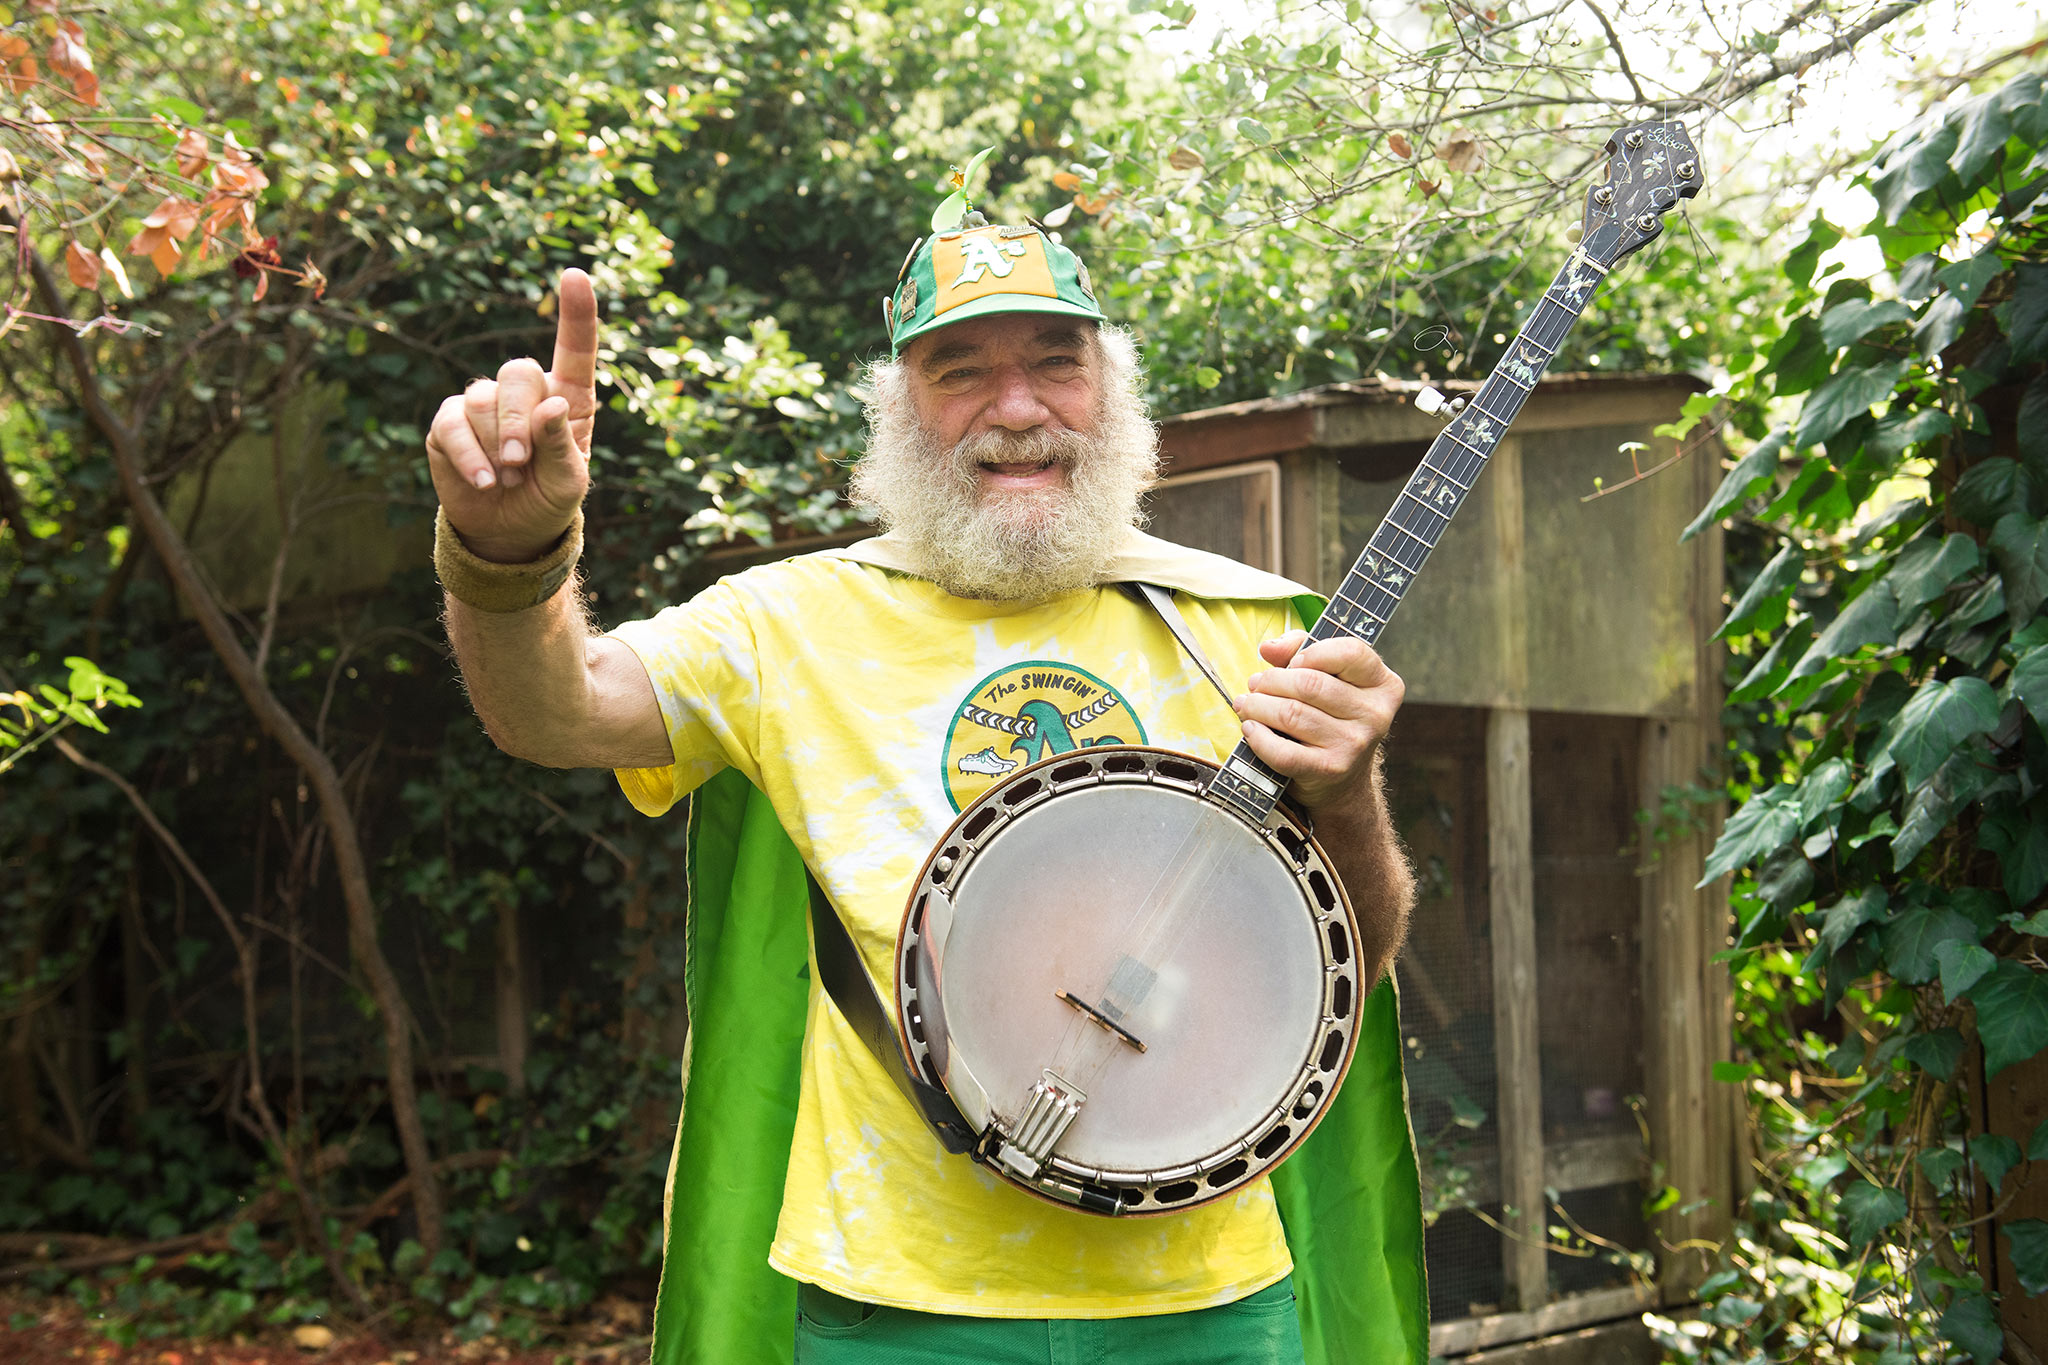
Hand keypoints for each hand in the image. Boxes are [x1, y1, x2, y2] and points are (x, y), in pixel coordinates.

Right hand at [426, 268, 599, 562]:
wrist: (509, 531)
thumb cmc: (548, 499)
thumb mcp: (568, 482)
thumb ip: (561, 446)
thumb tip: (551, 406)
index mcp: (567, 397)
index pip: (574, 349)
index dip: (576, 314)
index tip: (575, 275)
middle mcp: (525, 391)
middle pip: (518, 374)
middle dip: (518, 421)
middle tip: (519, 462)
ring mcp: (483, 403)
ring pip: (483, 401)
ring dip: (494, 445)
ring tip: (505, 479)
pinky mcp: (448, 423)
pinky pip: (452, 424)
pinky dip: (468, 454)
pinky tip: (482, 481)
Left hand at [1232, 631, 1403, 810]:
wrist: (1341, 781)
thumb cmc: (1329, 717)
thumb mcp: (1327, 678)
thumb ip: (1299, 650)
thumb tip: (1268, 648)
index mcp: (1382, 684)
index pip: (1351, 652)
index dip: (1311, 653)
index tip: (1292, 663)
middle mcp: (1375, 714)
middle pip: (1310, 683)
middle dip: (1272, 681)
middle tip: (1256, 686)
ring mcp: (1354, 744)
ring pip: (1291, 713)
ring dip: (1258, 706)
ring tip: (1248, 705)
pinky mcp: (1330, 770)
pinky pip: (1283, 752)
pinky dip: (1259, 738)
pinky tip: (1250, 729)